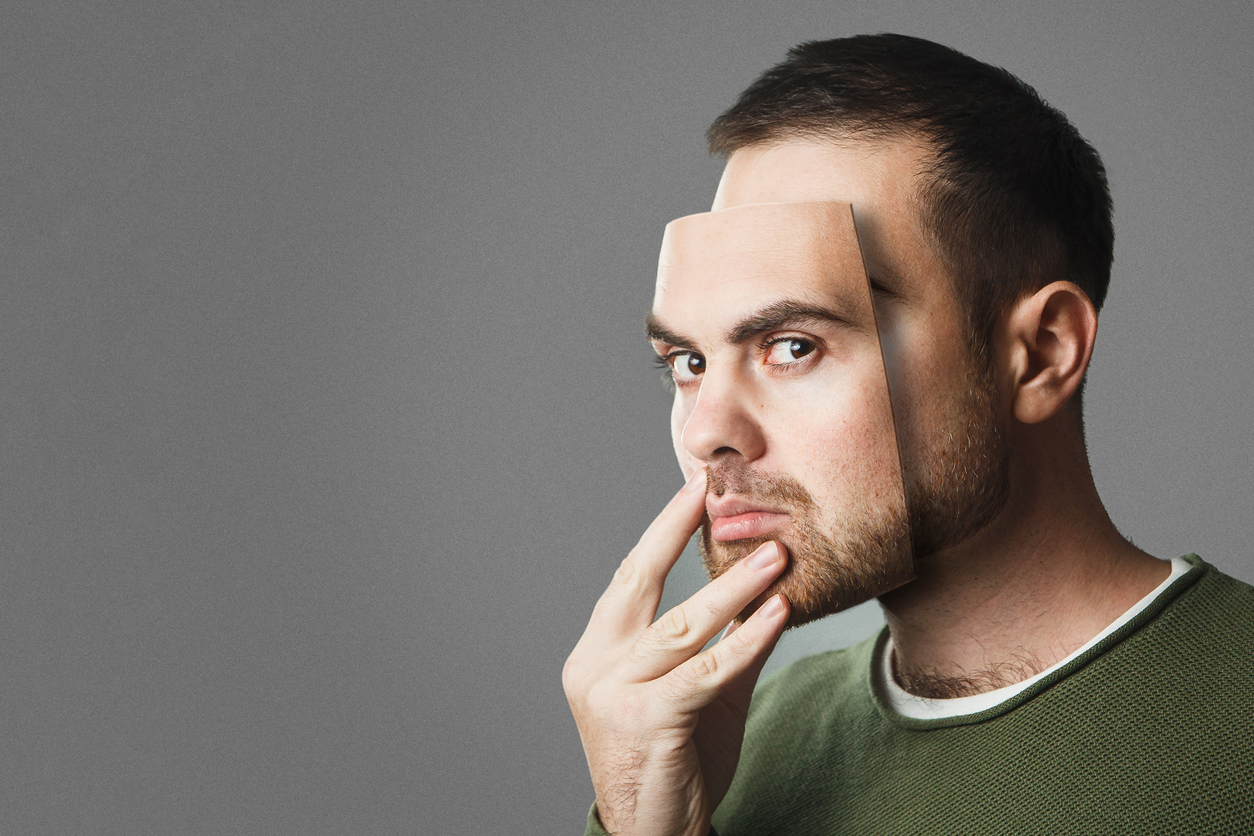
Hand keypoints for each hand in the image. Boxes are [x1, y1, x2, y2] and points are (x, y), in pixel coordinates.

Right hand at [563, 469, 790, 835]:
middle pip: (640, 583)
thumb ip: (724, 643)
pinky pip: (707, 669)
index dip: (662, 530)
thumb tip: (765, 589)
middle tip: (715, 491)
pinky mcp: (647, 719)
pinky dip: (746, 638)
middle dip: (676, 530)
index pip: (629, 578)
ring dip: (734, 586)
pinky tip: (777, 612)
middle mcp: (596, 666)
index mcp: (598, 653)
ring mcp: (614, 693)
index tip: (693, 490)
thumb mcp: (699, 693)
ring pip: (682, 625)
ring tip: (775, 554)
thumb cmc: (675, 764)